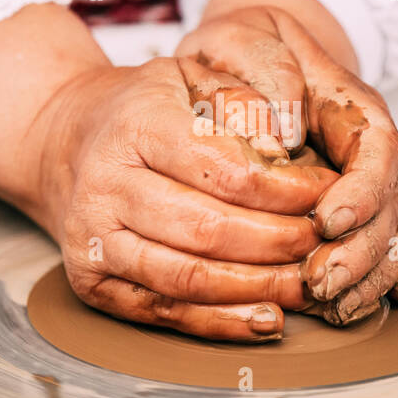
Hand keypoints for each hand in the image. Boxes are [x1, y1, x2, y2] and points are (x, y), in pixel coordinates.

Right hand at [17, 56, 339, 339]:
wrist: (69, 141)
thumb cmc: (149, 107)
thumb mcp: (194, 74)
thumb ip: (244, 99)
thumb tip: (286, 147)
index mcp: (137, 124)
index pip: (227, 170)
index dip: (287, 191)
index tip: (328, 194)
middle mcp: (106, 183)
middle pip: (210, 230)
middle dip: (281, 243)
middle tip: (325, 244)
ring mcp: (92, 238)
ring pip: (189, 278)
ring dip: (258, 288)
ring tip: (307, 284)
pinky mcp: (91, 282)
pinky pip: (164, 312)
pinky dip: (221, 323)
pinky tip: (267, 318)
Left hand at [177, 0, 397, 324]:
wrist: (250, 59)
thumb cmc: (242, 52)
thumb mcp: (242, 39)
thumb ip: (261, 66)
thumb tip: (283, 127)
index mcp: (351, 106)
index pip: (378, 151)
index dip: (361, 192)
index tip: (326, 221)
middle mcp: (372, 148)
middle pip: (393, 204)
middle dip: (361, 251)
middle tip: (319, 282)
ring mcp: (375, 179)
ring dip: (372, 275)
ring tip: (333, 306)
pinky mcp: (368, 207)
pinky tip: (392, 298)